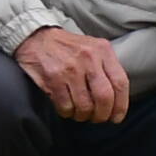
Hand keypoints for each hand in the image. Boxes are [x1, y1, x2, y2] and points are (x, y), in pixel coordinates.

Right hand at [14, 23, 133, 125]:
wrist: (34, 37)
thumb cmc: (66, 47)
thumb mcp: (92, 48)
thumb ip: (106, 67)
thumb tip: (117, 99)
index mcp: (102, 50)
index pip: (120, 83)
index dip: (121, 105)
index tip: (116, 117)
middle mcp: (88, 58)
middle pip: (104, 97)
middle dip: (102, 114)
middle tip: (97, 118)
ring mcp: (70, 68)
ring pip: (85, 105)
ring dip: (83, 115)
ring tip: (80, 114)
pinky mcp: (53, 77)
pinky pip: (65, 105)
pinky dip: (67, 112)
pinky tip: (66, 108)